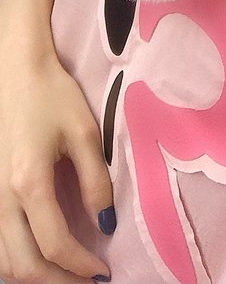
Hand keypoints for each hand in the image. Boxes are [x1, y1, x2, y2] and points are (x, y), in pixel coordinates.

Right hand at [0, 43, 113, 283]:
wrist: (16, 72)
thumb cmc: (52, 96)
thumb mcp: (85, 132)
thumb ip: (96, 180)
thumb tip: (106, 223)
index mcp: (29, 183)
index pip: (55, 246)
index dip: (81, 266)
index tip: (103, 271)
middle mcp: (2, 198)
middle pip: (24, 265)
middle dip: (58, 282)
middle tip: (88, 282)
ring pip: (4, 262)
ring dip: (35, 276)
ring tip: (66, 275)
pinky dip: (15, 262)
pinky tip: (38, 259)